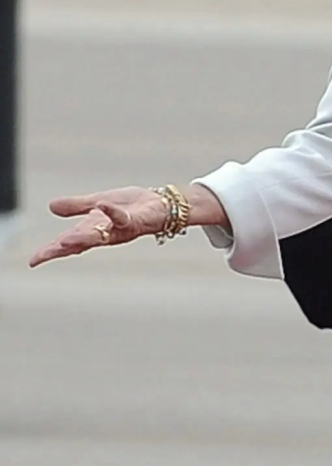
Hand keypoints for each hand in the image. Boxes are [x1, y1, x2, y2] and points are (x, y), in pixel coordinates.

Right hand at [29, 184, 221, 265]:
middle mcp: (106, 233)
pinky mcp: (137, 219)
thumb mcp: (98, 203)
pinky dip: (113, 212)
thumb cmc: (132, 206)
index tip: (33, 261)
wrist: (163, 205)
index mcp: (93, 230)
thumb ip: (77, 207)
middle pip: (80, 243)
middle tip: (44, 256)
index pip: (68, 242)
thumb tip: (51, 208)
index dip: (51, 251)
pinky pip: (123, 217)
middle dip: (61, 249)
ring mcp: (121, 228)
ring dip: (83, 237)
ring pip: (100, 235)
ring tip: (66, 240)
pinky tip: (102, 205)